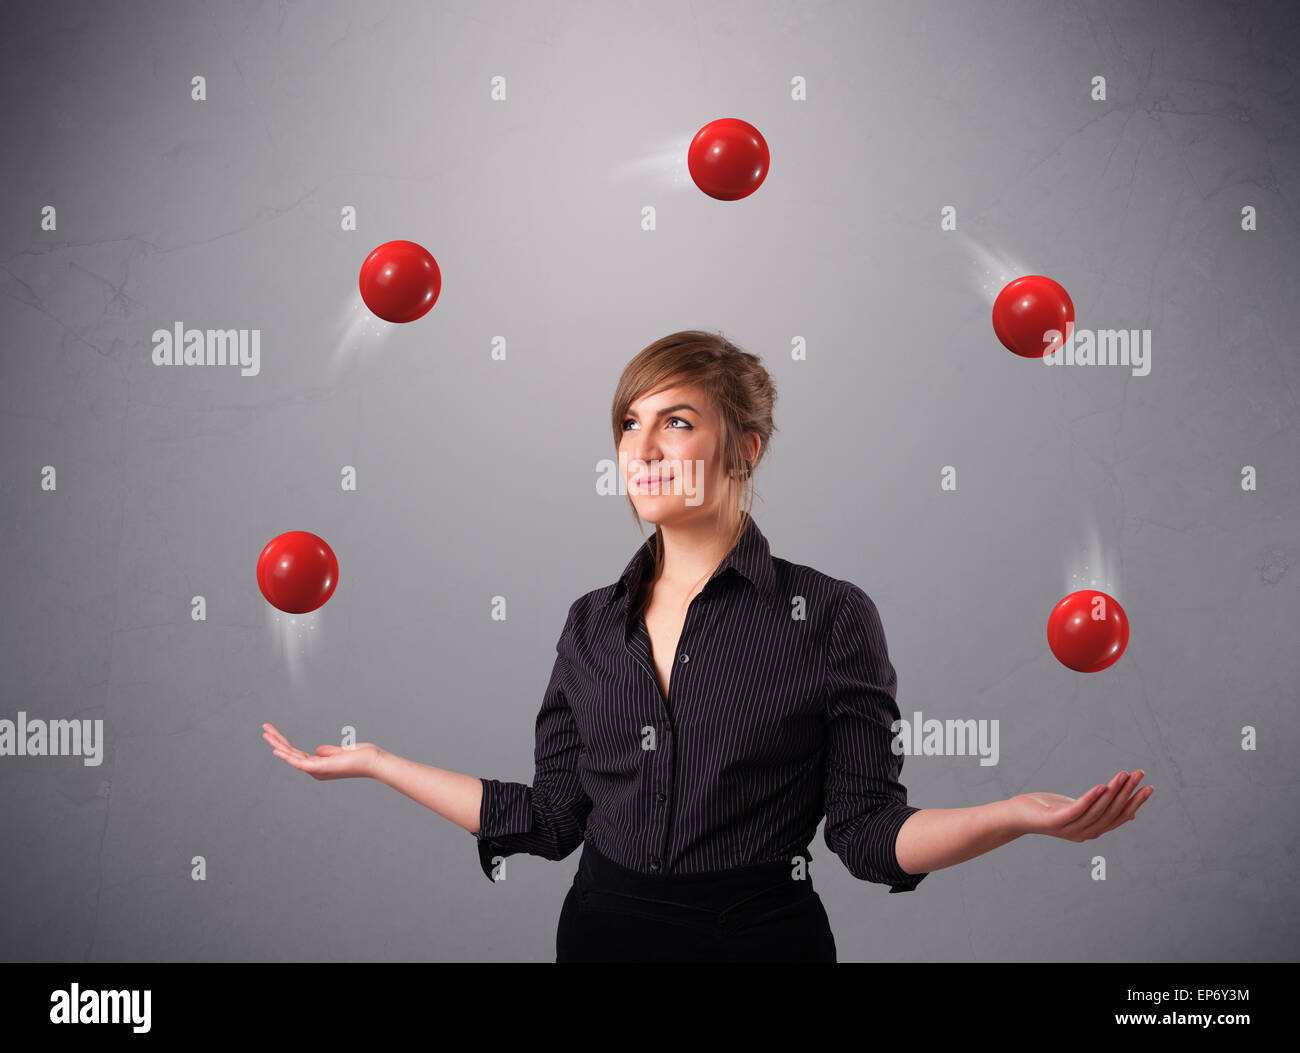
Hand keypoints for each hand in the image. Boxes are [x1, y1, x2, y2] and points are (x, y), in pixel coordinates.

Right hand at [262, 722, 383, 780]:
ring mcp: (317, 769)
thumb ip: (329, 752)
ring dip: (278, 744)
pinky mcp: (320, 767)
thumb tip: (317, 750)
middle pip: (290, 754)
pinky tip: (277, 749)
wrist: (374, 761)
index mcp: (319, 765)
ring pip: (291, 756)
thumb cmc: (362, 757)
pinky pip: (299, 762)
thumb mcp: (342, 752)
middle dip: (277, 741)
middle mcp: (315, 769)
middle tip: (264, 729)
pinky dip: (287, 756)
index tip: (274, 734)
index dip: (284, 744)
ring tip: (266, 733)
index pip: (296, 753)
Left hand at [1006, 769, 1153, 840]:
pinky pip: (1078, 809)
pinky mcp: (1056, 821)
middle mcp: (1084, 833)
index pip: (1119, 817)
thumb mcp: (1078, 810)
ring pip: (1098, 810)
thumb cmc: (1048, 810)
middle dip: (1128, 792)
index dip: (1135, 802)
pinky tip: (1101, 786)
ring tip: (1123, 775)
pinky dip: (1091, 798)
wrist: (1016, 817)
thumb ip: (1102, 812)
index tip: (1149, 787)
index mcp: (1092, 830)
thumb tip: (1131, 814)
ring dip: (1113, 792)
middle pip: (1111, 812)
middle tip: (1139, 775)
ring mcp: (1070, 828)